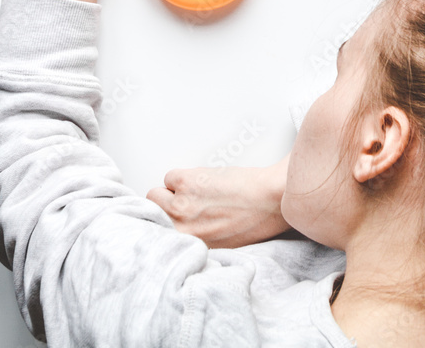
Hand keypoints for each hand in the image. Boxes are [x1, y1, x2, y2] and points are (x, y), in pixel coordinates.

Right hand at [146, 157, 291, 247]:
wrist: (272, 199)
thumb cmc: (257, 219)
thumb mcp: (222, 243)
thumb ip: (198, 238)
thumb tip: (182, 227)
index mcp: (192, 248)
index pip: (158, 240)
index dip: (161, 227)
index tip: (160, 222)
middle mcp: (183, 232)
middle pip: (151, 215)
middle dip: (165, 207)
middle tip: (183, 201)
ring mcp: (181, 206)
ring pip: (154, 195)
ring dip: (172, 190)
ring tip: (196, 190)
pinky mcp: (186, 183)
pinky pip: (170, 176)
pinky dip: (183, 175)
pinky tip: (204, 179)